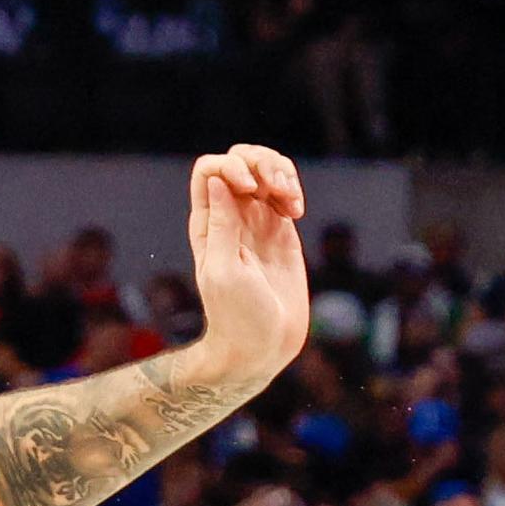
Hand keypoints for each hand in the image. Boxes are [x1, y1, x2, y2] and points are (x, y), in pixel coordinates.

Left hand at [186, 145, 309, 382]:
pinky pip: (284, 191)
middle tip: (275, 188)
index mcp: (207, 224)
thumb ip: (222, 225)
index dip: (230, 166)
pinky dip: (293, 189)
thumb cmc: (238, 315)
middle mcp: (229, 216)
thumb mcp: (225, 270)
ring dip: (281, 172)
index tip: (248, 188)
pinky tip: (297, 210)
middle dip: (261, 162)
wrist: (263, 345)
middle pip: (239, 160)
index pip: (210, 170)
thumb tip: (220, 180)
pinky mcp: (281, 229)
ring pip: (264, 170)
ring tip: (291, 201)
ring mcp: (256, 220)